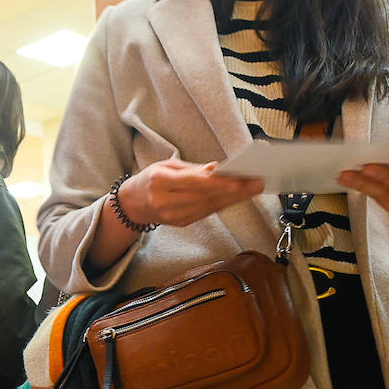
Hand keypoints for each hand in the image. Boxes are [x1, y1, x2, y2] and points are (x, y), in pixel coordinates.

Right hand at [120, 159, 262, 227]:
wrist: (132, 204)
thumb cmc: (150, 180)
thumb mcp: (166, 166)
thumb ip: (192, 169)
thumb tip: (217, 169)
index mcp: (159, 182)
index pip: (193, 183)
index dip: (217, 183)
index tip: (238, 180)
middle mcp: (165, 202)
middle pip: (205, 197)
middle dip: (234, 191)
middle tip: (256, 184)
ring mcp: (173, 216)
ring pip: (209, 207)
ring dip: (233, 198)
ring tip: (252, 189)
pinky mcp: (181, 223)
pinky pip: (206, 213)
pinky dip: (223, 204)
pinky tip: (237, 197)